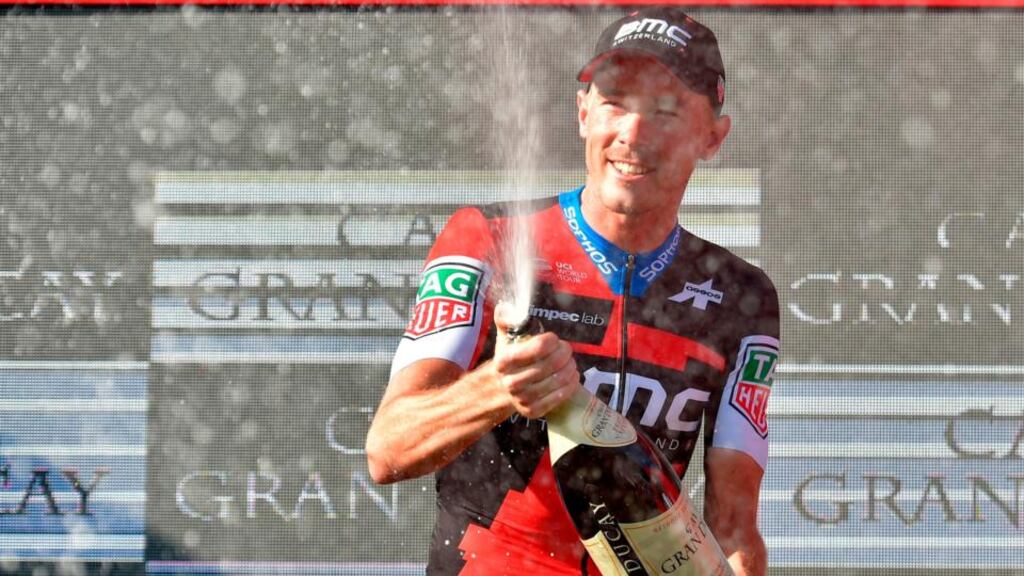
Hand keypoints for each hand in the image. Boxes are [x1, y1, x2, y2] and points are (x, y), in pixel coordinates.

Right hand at [491, 302, 580, 418]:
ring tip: (570, 363)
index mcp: (504, 361)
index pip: (538, 348)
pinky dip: (570, 386)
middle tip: (567, 349)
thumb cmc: (510, 358)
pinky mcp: (532, 411)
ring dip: (570, 368)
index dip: (552, 341)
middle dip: (565, 353)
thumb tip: (506, 308)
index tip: (554, 339)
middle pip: (551, 364)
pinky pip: (559, 397)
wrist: (501, 388)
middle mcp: (511, 382)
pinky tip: (571, 377)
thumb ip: (506, 320)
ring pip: (558, 380)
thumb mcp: (505, 337)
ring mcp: (521, 398)